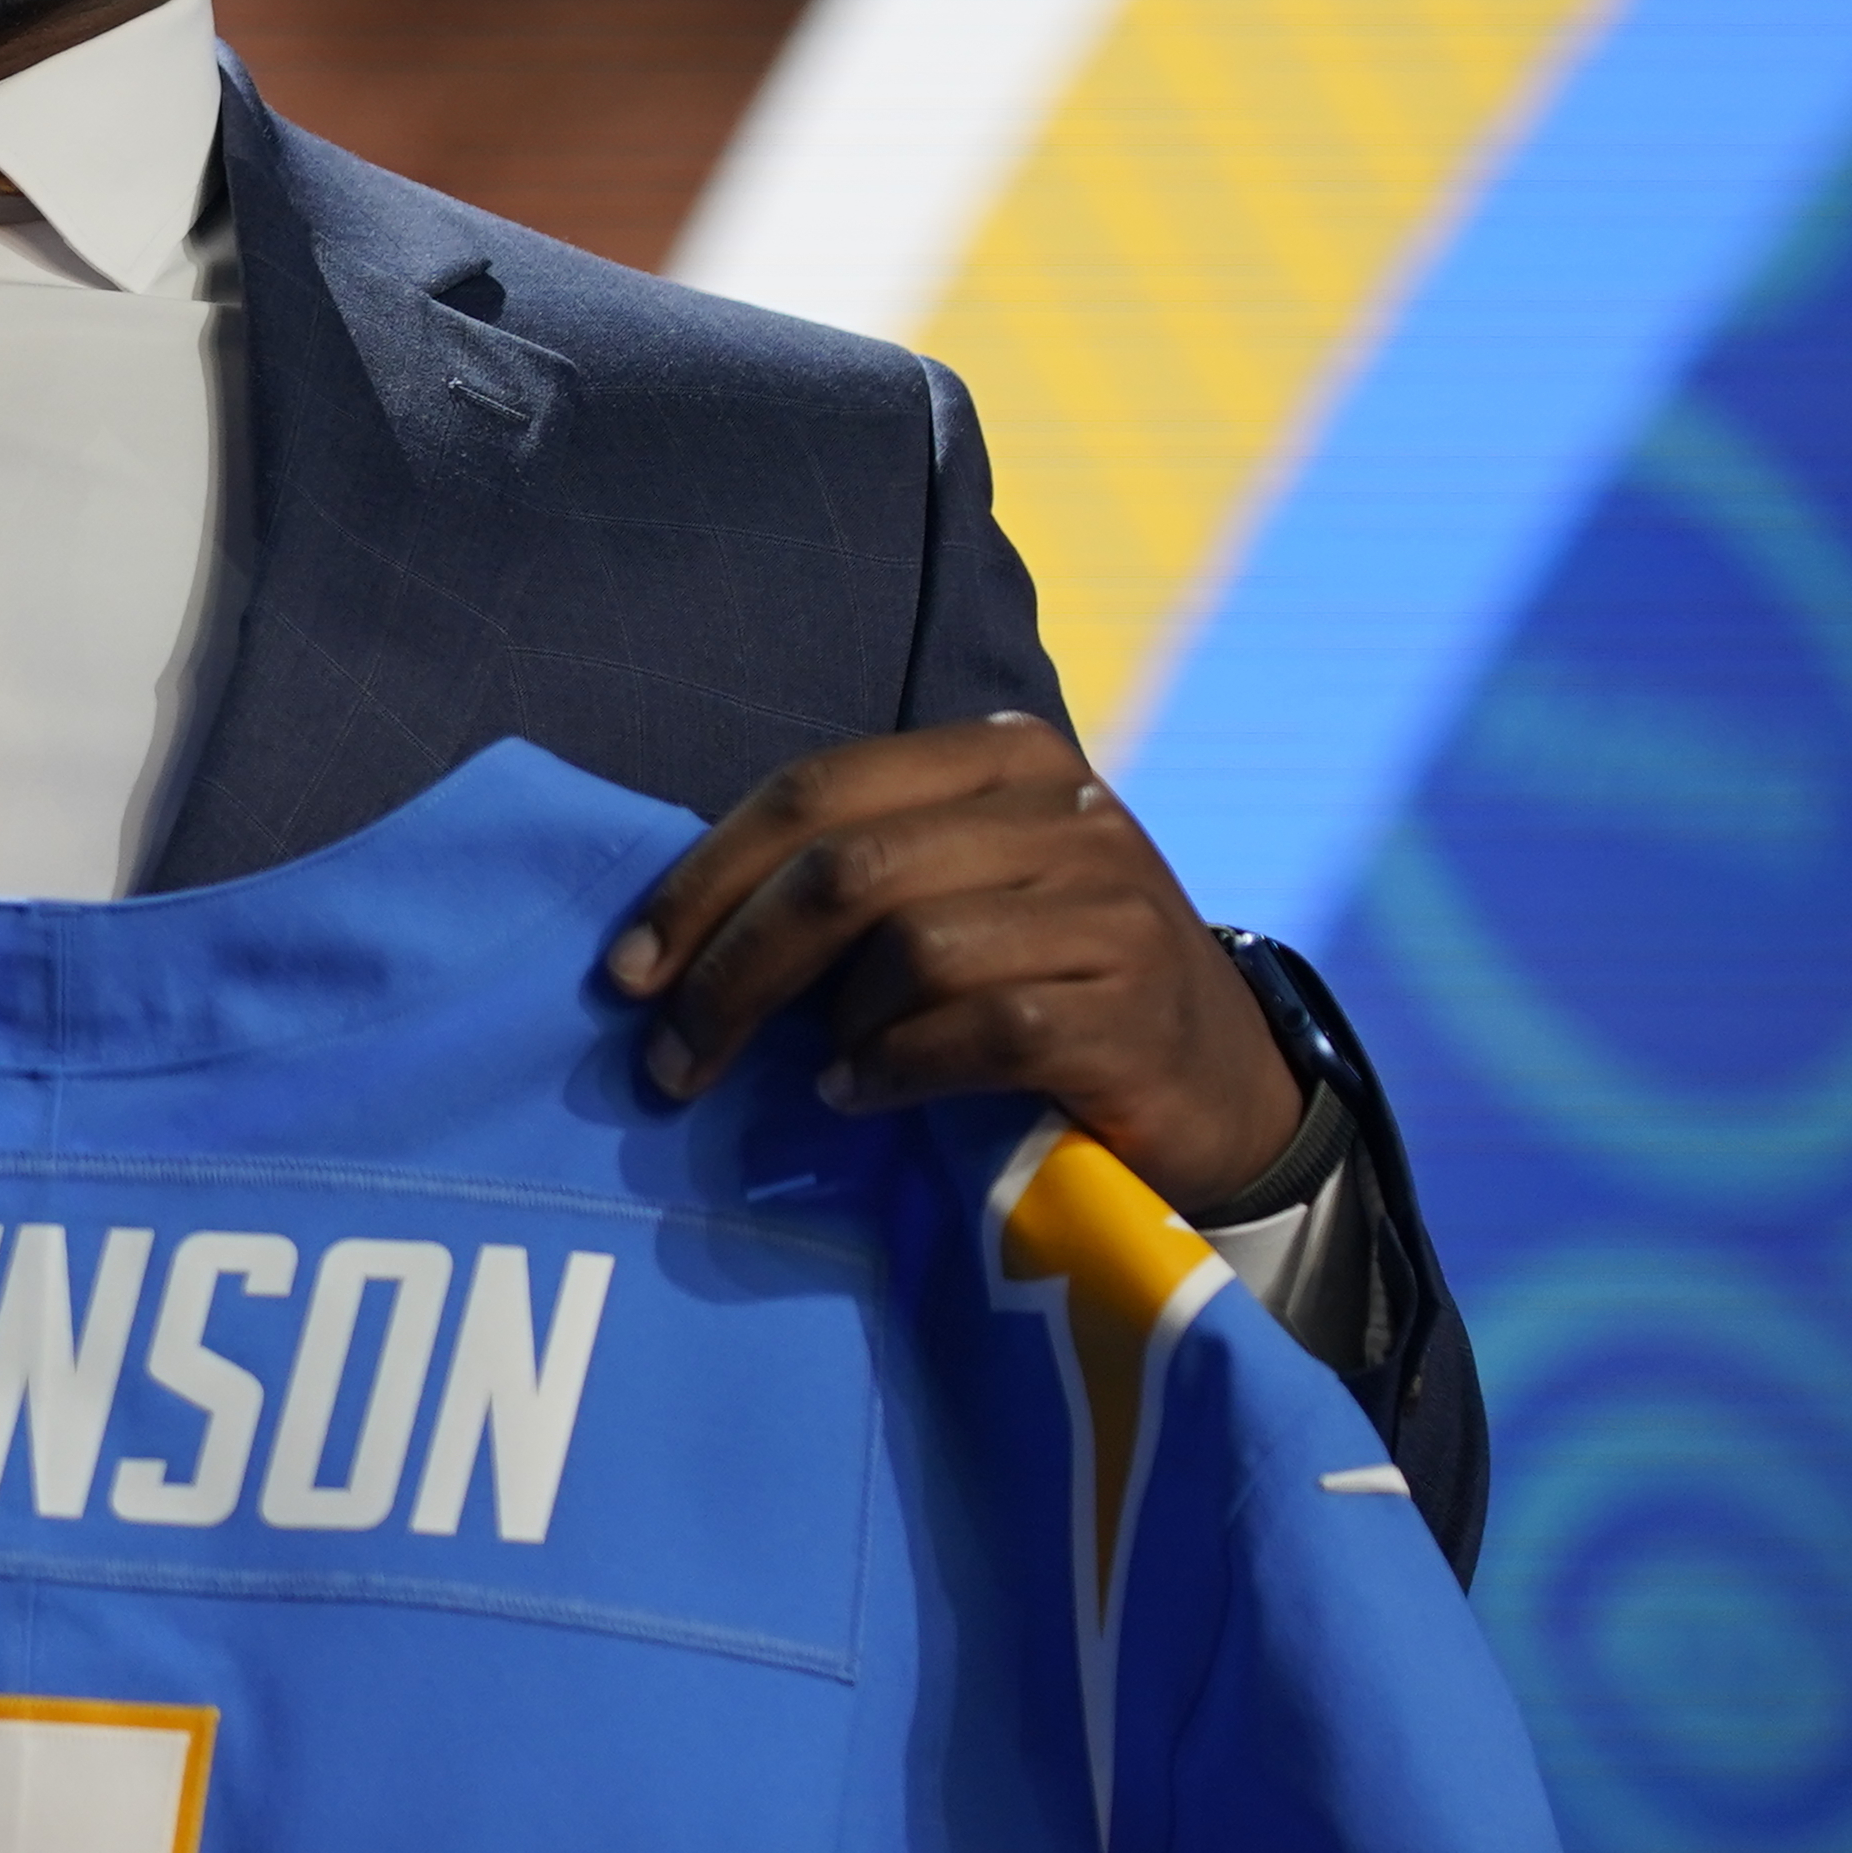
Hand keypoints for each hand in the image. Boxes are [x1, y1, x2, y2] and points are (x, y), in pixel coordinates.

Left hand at [595, 716, 1301, 1211]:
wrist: (1223, 1088)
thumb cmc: (1051, 984)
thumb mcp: (965, 895)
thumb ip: (857, 880)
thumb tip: (677, 933)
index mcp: (1003, 755)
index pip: (816, 791)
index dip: (705, 879)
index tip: (628, 969)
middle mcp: (1064, 809)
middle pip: (845, 870)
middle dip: (732, 969)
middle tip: (671, 1058)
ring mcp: (1110, 905)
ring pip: (908, 947)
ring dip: (824, 1030)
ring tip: (802, 1080)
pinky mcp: (1133, 1008)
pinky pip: (979, 1029)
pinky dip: (895, 1070)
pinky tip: (860, 1097)